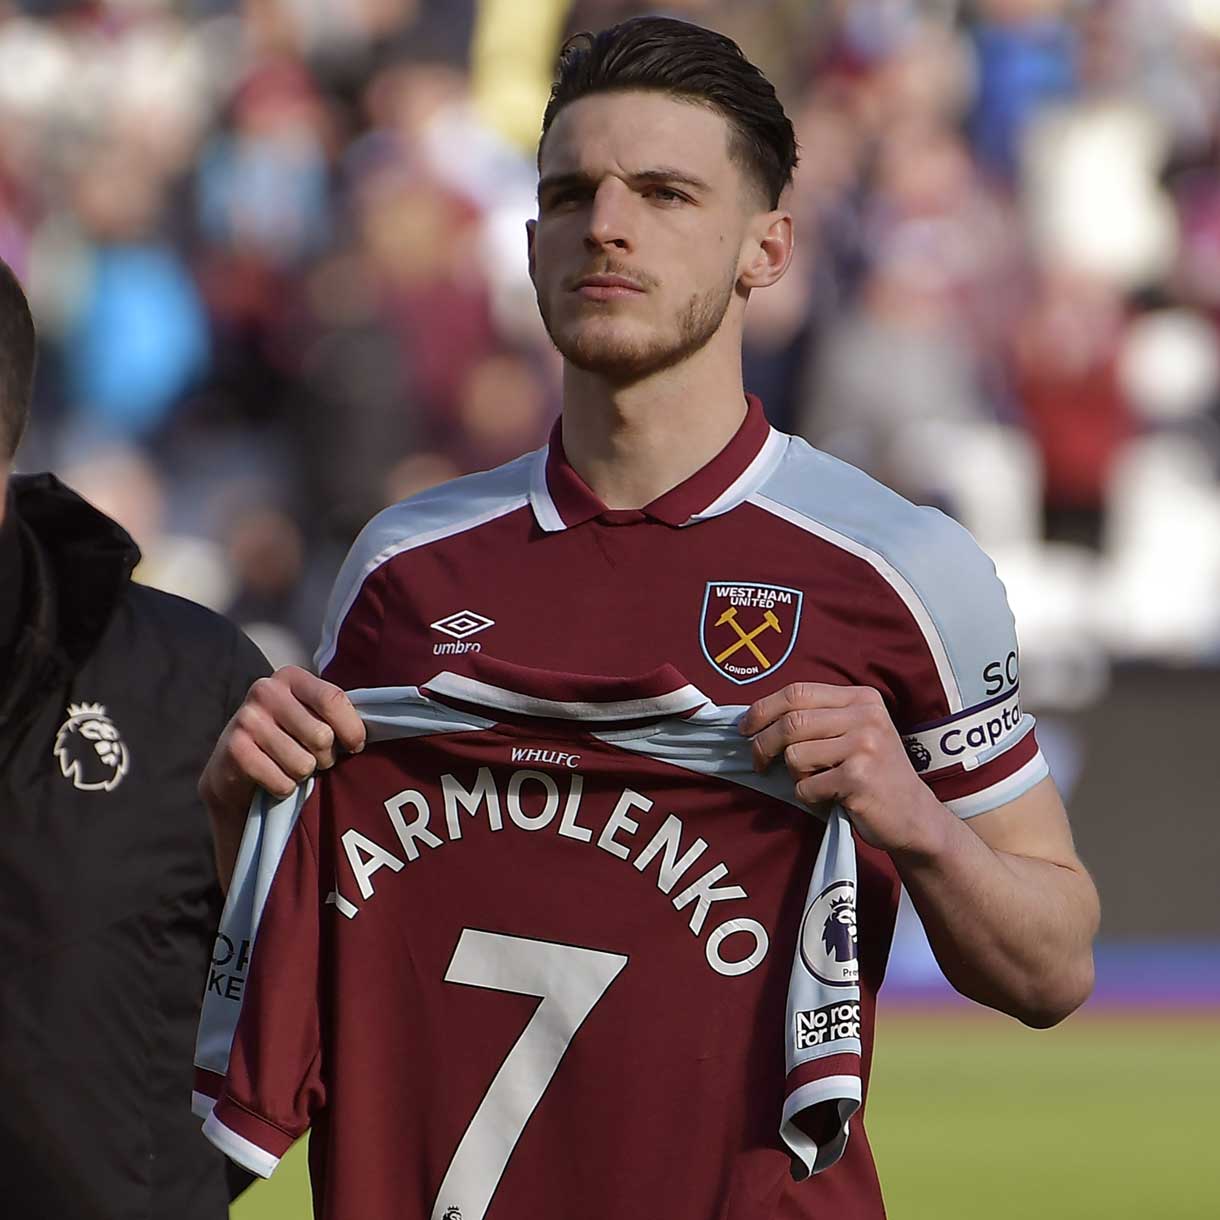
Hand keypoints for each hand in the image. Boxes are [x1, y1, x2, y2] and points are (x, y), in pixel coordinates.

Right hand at [199, 667, 364, 809]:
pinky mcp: (234, 750)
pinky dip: (284, 787)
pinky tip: (274, 777)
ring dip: (303, 774)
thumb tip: (370, 731)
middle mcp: (265, 691)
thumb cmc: (287, 737)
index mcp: (291, 676)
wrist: (236, 764)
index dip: (351, 729)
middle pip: (322, 736)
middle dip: (326, 757)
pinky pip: (282, 782)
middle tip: (315, 758)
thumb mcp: (310, 714)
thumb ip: (336, 713)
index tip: (355, 745)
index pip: (332, 699)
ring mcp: (246, 719)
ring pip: (303, 764)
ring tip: (292, 766)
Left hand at [739, 682, 943, 855]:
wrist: (914, 817)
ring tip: (817, 782)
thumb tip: (756, 719)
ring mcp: (864, 746)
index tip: (745, 728)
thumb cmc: (874, 775)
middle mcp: (866, 716)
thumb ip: (817, 719)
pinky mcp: (859, 778)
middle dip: (763, 745)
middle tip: (758, 763)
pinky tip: (830, 799)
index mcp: (861, 699)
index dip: (763, 709)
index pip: (797, 692)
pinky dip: (808, 797)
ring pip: (794, 755)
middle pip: (791, 723)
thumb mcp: (855, 733)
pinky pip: (806, 786)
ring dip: (795, 776)